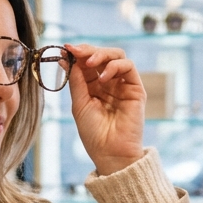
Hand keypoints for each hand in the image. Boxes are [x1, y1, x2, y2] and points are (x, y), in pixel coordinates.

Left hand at [65, 43, 144, 175]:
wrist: (110, 152)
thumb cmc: (93, 133)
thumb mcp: (79, 104)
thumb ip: (76, 80)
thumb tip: (67, 58)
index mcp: (93, 87)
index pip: (86, 63)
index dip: (77, 54)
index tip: (65, 49)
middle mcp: (108, 83)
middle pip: (101, 55)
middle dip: (88, 50)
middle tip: (76, 51)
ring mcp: (122, 85)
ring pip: (117, 56)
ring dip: (101, 54)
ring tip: (89, 63)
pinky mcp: (136, 89)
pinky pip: (129, 67)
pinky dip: (115, 66)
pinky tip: (104, 78)